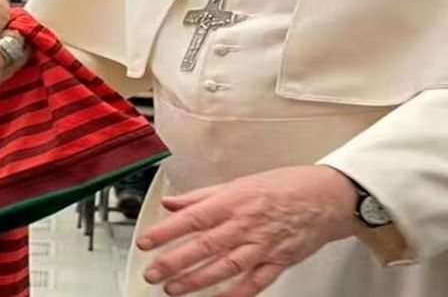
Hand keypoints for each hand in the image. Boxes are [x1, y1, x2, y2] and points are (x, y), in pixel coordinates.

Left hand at [138, 165, 361, 296]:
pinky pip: (255, 283)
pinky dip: (236, 294)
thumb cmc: (282, 187)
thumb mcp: (237, 184)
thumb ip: (201, 197)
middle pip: (205, 246)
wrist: (326, 197)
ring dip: (197, 281)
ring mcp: (263, 246)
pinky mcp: (279, 262)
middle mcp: (245, 225)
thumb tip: (171, 204)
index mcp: (232, 203)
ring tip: (173, 289)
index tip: (145, 242)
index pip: (192, 218)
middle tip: (152, 272)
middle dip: (175, 261)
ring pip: (226, 267)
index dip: (166, 232)